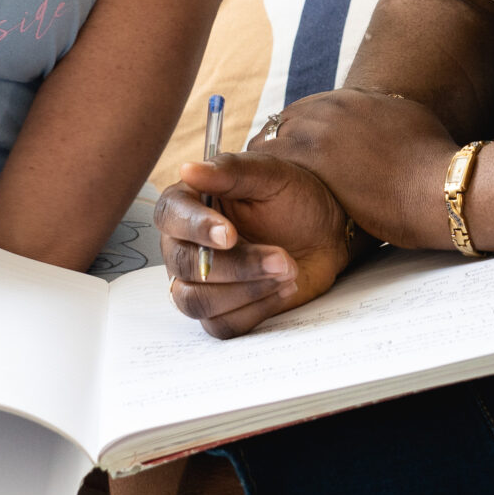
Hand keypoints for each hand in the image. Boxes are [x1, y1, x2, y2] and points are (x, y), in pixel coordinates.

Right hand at [156, 153, 351, 338]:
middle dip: (237, 265)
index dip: (195, 228)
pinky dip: (256, 310)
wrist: (324, 232)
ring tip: (288, 271)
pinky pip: (222, 325)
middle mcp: (185, 245)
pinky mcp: (221, 311)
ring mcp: (199, 282)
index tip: (230, 234)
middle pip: (184, 265)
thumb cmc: (293, 198)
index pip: (170, 216)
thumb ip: (230, 172)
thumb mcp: (270, 175)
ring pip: (198, 301)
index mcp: (189, 204)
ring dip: (247, 291)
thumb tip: (189, 169)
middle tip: (282, 257)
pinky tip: (284, 288)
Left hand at [251, 88, 456, 249]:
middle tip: (275, 175)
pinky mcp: (311, 165)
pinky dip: (266, 181)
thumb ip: (382, 113)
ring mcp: (317, 135)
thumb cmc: (433, 159)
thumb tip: (378, 114)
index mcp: (350, 98)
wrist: (439, 187)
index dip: (296, 133)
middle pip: (281, 123)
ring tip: (264, 191)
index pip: (303, 110)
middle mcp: (328, 110)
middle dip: (277, 148)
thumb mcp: (409, 119)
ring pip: (269, 143)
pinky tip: (265, 201)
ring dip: (267, 164)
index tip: (296, 154)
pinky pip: (270, 166)